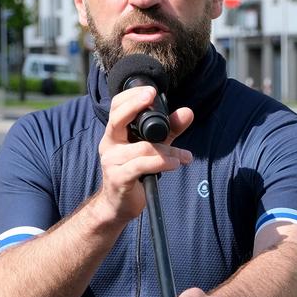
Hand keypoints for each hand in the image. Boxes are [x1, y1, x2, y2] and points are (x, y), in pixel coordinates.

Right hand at [96, 86, 193, 223]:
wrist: (119, 205)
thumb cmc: (135, 174)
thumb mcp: (154, 148)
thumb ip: (169, 130)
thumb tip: (187, 112)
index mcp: (115, 134)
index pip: (116, 107)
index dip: (131, 96)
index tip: (151, 90)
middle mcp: (109, 144)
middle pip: (118, 118)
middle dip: (135, 104)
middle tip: (152, 96)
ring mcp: (112, 161)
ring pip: (142, 147)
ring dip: (168, 150)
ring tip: (184, 156)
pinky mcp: (119, 178)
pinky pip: (142, 165)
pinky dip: (161, 162)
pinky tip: (175, 163)